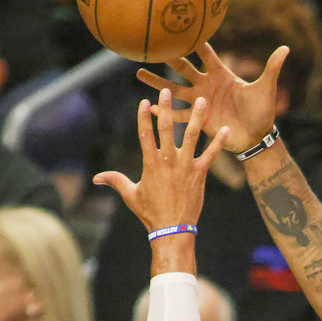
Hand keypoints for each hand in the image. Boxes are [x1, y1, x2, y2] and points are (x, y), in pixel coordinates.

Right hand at [92, 90, 227, 232]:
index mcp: (150, 164)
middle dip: (166, 108)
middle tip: (167, 91)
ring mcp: (185, 167)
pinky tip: (225, 129)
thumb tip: (96, 178)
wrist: (171, 229)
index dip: (144, 116)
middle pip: (167, 129)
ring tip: (202, 101)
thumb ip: (115, 181)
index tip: (145, 101)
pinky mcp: (199, 174)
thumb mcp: (130, 195)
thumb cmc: (150, 214)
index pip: (145, 134)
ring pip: (192, 136)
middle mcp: (167, 161)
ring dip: (197, 117)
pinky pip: (210, 155)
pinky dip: (218, 142)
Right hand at [136, 41, 288, 154]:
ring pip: (174, 89)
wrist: (256, 138)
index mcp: (221, 74)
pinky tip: (149, 107)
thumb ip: (272, 68)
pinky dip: (165, 112)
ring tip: (139, 72)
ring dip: (158, 82)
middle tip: (152, 45)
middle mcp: (207, 85)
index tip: (180, 28)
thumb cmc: (262, 113)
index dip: (194, 41)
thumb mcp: (266, 89)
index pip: (205, 53)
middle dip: (168, 57)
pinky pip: (179, 115)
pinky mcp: (198, 119)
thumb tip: (286, 47)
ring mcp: (200, 102)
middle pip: (183, 67)